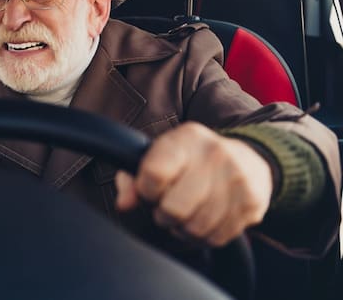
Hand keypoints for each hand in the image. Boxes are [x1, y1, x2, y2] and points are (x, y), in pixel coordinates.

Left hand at [115, 122, 272, 246]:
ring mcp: (237, 180)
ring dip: (183, 228)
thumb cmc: (191, 161)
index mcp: (186, 139)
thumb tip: (124, 203)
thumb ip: (131, 179)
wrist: (247, 159)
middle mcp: (214, 155)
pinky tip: (203, 219)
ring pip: (195, 227)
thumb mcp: (158, 157)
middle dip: (164, 214)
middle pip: (173, 208)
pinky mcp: (251, 204)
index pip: (154, 174)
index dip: (146, 191)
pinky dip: (203, 236)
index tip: (150, 190)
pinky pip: (216, 237)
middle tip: (167, 207)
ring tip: (186, 213)